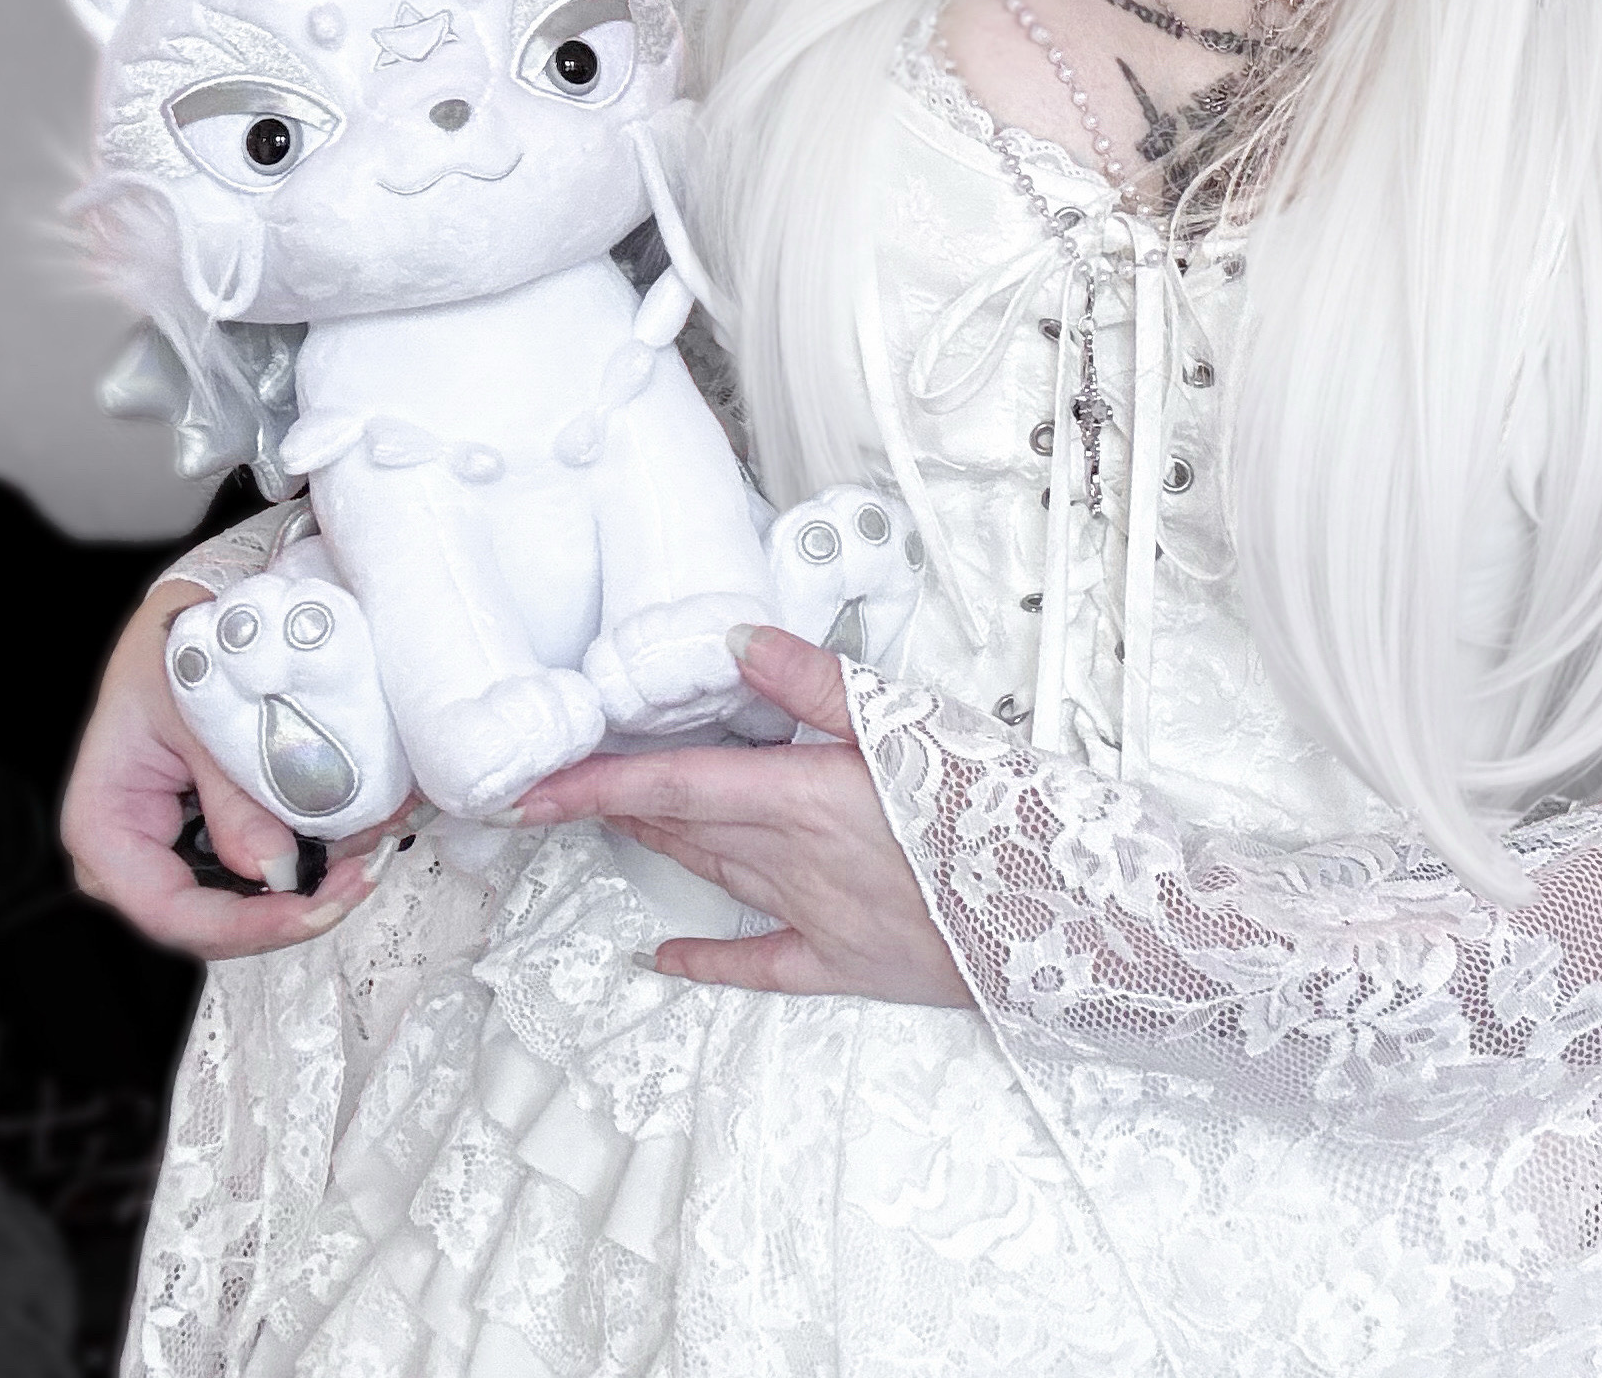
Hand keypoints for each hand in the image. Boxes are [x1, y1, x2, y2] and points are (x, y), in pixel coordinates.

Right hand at [63, 580, 408, 961]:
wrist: (191, 616)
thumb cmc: (175, 651)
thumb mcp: (202, 711)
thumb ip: (234, 795)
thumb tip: (275, 869)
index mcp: (105, 824)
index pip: (167, 910)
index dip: (243, 926)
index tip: (311, 909)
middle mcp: (131, 855)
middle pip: (208, 922)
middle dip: (288, 911)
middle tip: (359, 878)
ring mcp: (172, 852)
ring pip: (240, 904)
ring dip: (306, 890)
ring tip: (367, 855)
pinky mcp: (209, 838)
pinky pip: (256, 869)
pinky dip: (305, 862)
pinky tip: (350, 841)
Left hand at [504, 628, 972, 1007]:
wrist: (1071, 921)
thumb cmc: (1001, 815)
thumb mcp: (916, 724)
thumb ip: (818, 681)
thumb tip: (736, 640)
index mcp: (802, 799)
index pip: (672, 783)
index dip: (594, 782)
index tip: (530, 785)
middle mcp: (793, 862)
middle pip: (684, 825)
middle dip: (613, 804)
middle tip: (552, 787)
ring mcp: (816, 918)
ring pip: (714, 873)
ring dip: (658, 844)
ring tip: (608, 819)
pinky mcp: (847, 962)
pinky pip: (761, 961)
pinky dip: (709, 958)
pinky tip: (665, 958)